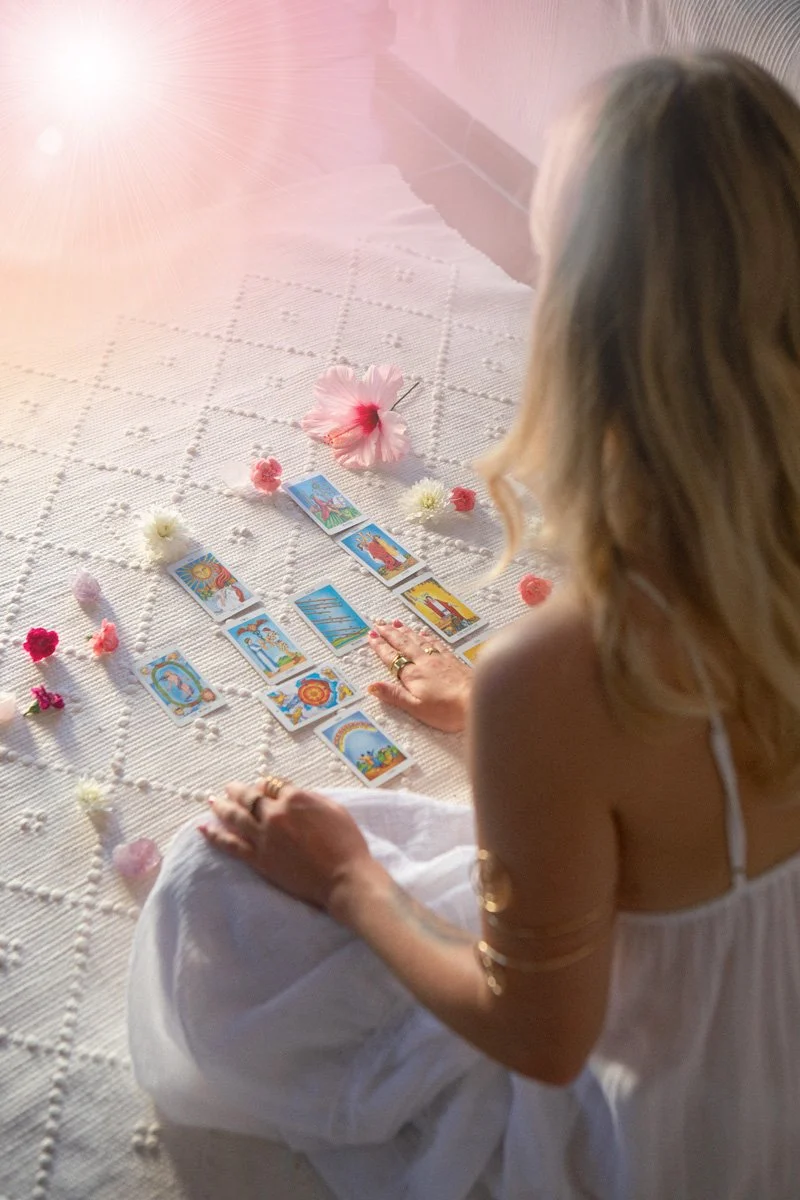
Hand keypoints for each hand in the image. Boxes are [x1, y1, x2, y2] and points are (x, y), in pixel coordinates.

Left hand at [198, 779, 376, 915]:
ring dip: (221, 806)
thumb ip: (309, 798)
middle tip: (228, 787)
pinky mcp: (258, 859)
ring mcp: (264, 837)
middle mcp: (274, 813)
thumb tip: (293, 795)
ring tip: (211, 801)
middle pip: (249, 797)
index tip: (263, 787)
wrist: (342, 877)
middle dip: (237, 790)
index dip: (266, 785)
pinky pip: (230, 845)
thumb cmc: (346, 843)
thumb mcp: (333, 809)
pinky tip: (203, 828)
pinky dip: (214, 836)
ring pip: (235, 816)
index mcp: (294, 798)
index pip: (273, 784)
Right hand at [367, 618, 471, 732]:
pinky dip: (426, 636)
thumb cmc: (447, 710)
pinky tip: (423, 632)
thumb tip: (372, 686)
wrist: (478, 701)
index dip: (380, 646)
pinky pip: (435, 643)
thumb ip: (394, 695)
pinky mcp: (452, 660)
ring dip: (405, 631)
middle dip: (390, 633)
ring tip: (396, 623)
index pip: (392, 657)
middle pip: (403, 644)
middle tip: (379, 623)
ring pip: (418, 640)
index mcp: (413, 675)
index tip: (371, 635)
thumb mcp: (416, 708)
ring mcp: (440, 659)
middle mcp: (424, 662)